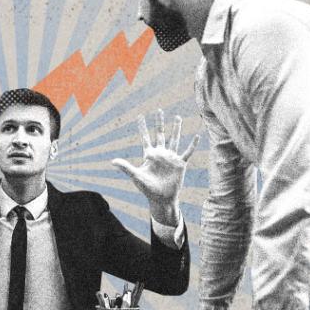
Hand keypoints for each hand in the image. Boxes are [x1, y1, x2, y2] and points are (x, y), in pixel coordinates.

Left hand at [111, 110, 199, 225]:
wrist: (161, 199)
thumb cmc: (148, 189)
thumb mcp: (136, 176)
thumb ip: (126, 167)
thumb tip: (112, 161)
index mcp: (149, 155)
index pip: (145, 137)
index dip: (142, 127)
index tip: (140, 115)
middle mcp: (160, 154)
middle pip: (159, 134)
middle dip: (159, 122)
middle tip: (158, 110)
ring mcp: (171, 158)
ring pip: (174, 139)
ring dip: (176, 129)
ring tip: (177, 117)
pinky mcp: (180, 164)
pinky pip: (187, 152)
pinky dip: (192, 145)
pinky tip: (197, 136)